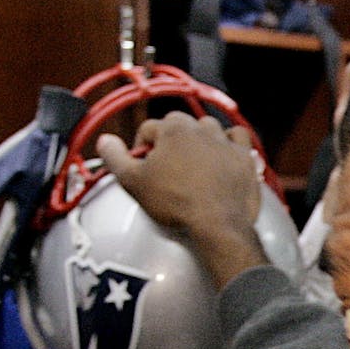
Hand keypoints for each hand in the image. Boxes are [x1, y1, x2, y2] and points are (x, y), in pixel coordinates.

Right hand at [97, 112, 266, 287]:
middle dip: (170, 141)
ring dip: (200, 139)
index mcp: (172, 129)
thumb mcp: (134, 182)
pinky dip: (231, 141)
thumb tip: (105, 142)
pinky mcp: (244, 156)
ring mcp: (225, 141)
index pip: (149, 129)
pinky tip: (224, 152)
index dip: (143, 146)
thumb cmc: (177, 203)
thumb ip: (115, 158)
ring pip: (209, 128)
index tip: (144, 163)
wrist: (217, 223)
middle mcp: (200, 129)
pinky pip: (239, 137)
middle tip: (167, 164)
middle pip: (179, 125)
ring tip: (193, 160)